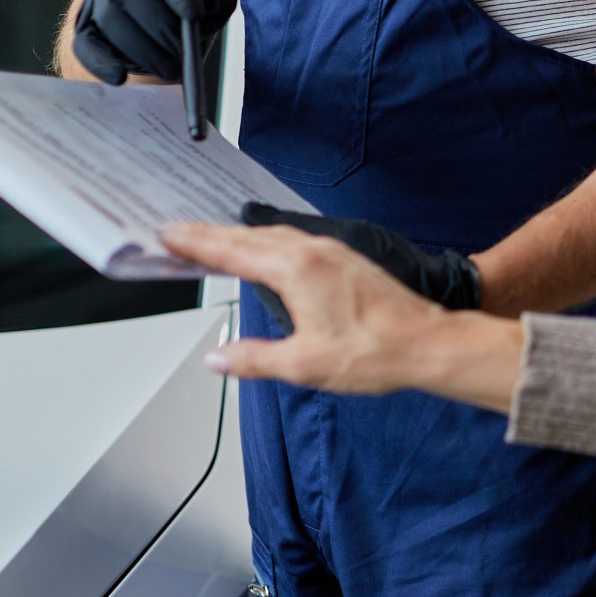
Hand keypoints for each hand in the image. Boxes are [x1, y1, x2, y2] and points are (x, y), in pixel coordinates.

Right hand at [71, 0, 234, 83]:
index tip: (194, 14)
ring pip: (109, 17)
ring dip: (142, 48)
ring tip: (173, 69)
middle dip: (158, 24)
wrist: (171, 17)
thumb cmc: (199, 0)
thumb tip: (201, 5)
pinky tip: (121, 78)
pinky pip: (85, 45)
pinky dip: (100, 62)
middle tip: (183, 54)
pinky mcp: (86, 28)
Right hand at [160, 221, 521, 406]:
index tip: (167, 235)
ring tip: (213, 239)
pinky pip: (295, 240)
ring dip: (239, 236)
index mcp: (296, 270)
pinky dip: (268, 241)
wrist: (428, 342)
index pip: (232, 251)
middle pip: (249, 237)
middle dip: (210, 234)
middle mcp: (313, 251)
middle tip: (177, 232)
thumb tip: (217, 358)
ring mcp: (333, 252)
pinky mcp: (347, 260)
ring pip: (273, 235)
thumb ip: (254, 359)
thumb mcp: (303, 365)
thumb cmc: (375, 351)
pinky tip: (268, 251)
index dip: (196, 244)